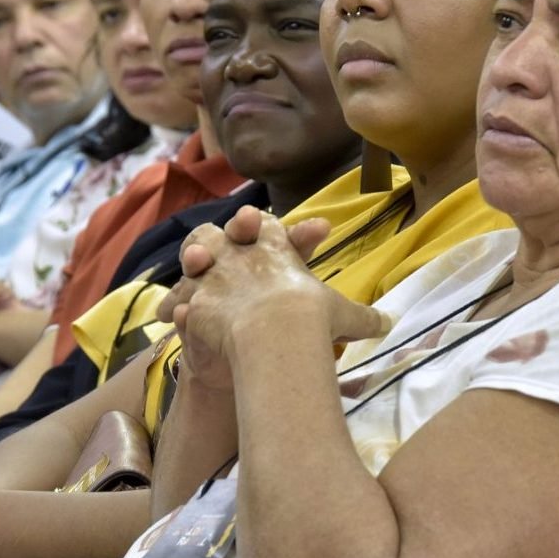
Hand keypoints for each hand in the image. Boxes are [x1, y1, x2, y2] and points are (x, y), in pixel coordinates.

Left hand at [162, 207, 389, 363]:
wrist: (278, 333)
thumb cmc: (314, 317)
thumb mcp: (343, 316)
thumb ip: (362, 318)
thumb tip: (387, 326)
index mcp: (271, 245)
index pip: (261, 224)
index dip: (257, 228)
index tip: (256, 230)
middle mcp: (238, 252)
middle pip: (217, 231)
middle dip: (214, 240)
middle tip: (212, 256)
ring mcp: (212, 274)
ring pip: (193, 256)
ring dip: (191, 266)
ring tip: (193, 277)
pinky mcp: (194, 301)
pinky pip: (180, 301)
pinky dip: (176, 309)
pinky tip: (171, 319)